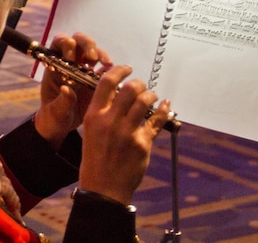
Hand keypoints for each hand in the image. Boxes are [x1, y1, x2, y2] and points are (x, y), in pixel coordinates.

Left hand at [33, 33, 108, 149]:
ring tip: (107, 64)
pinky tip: (115, 74)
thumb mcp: (55, 112)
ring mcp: (83, 69)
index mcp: (55, 67)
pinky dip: (110, 68)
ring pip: (92, 50)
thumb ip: (62, 102)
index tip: (71, 58)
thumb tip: (67, 89)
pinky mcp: (95, 78)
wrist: (64, 127)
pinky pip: (104, 67)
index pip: (59, 44)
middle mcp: (69, 63)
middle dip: (86, 44)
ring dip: (100, 53)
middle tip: (92, 57)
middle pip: (78, 41)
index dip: (66, 46)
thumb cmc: (54, 117)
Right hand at [77, 67, 171, 204]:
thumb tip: (117, 94)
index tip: (127, 69)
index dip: (119, 71)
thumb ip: (103, 112)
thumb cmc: (95, 159)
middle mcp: (111, 121)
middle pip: (130, 88)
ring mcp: (128, 132)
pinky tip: (166, 106)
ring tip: (152, 97)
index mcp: (94, 116)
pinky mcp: (143, 143)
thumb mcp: (90, 131)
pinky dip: (164, 110)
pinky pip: (157, 120)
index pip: (106, 82)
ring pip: (145, 101)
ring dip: (151, 95)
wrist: (103, 188)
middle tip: (141, 87)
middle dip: (139, 84)